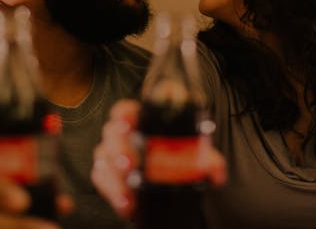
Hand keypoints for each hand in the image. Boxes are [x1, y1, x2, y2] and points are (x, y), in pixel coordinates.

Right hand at [91, 99, 226, 217]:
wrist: (168, 184)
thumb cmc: (177, 159)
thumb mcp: (194, 157)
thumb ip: (207, 160)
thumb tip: (214, 171)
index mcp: (142, 121)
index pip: (127, 111)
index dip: (124, 114)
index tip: (127, 123)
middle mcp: (123, 135)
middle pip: (112, 134)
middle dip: (119, 149)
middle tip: (130, 164)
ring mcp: (112, 154)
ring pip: (103, 158)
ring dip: (115, 176)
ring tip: (128, 194)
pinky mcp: (107, 175)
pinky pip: (100, 178)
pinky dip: (112, 192)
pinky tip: (126, 204)